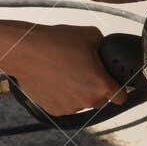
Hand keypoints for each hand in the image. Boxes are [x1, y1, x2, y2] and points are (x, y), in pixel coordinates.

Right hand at [0, 23, 123, 116]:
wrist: (25, 51)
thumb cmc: (56, 42)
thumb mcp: (90, 35)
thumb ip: (104, 47)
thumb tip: (106, 50)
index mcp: (101, 85)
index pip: (121, 97)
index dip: (119, 89)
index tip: (114, 84)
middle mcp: (88, 100)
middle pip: (101, 100)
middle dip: (97, 88)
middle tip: (85, 72)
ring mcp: (71, 107)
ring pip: (82, 102)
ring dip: (79, 92)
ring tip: (66, 73)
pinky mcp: (55, 110)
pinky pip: (66, 105)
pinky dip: (63, 96)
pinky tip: (56, 80)